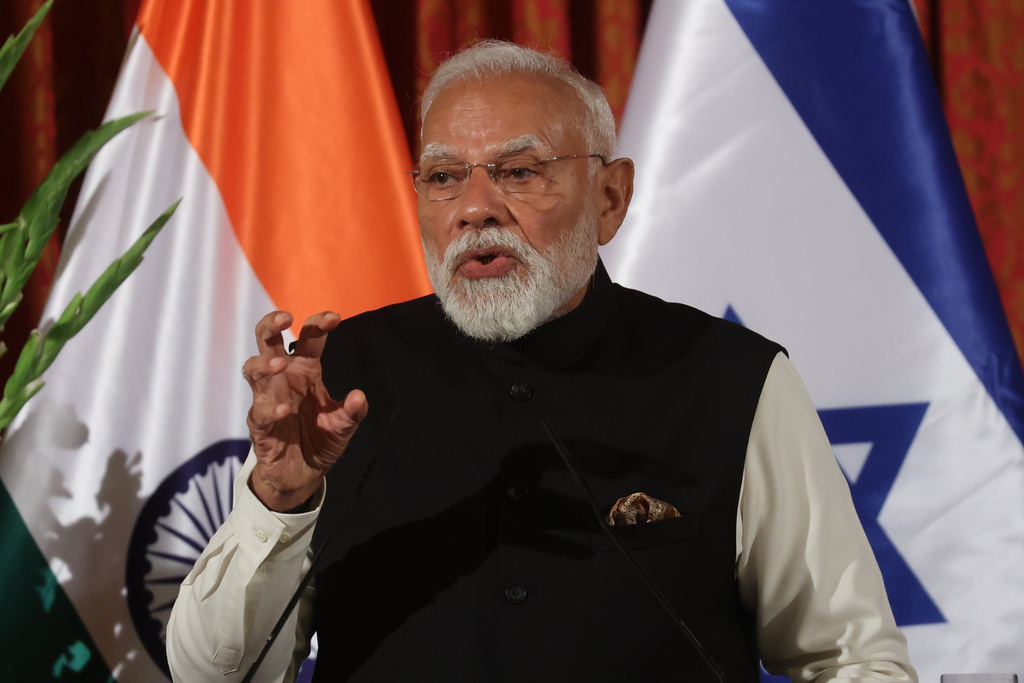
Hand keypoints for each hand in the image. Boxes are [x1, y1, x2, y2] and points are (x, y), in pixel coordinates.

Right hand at [243, 311, 367, 510]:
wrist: (302, 475)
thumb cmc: (320, 440)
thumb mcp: (344, 427)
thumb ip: (353, 413)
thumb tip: (358, 396)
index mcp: (305, 371)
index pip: (307, 338)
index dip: (317, 323)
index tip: (334, 319)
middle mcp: (283, 379)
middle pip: (267, 341)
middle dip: (271, 324)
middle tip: (285, 317)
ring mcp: (268, 399)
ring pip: (253, 370)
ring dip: (264, 364)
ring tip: (280, 365)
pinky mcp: (259, 425)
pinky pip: (258, 412)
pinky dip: (270, 409)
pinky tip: (284, 410)